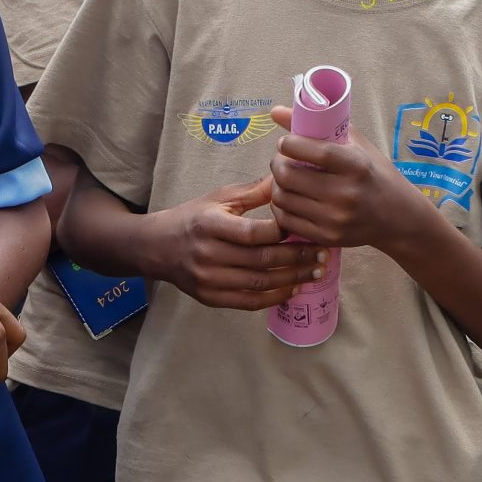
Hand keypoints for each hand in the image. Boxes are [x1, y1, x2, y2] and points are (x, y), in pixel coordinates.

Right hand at [126, 175, 320, 309]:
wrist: (158, 247)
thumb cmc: (193, 218)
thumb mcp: (218, 198)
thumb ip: (253, 192)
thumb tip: (287, 179)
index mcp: (210, 224)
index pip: (253, 233)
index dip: (282, 232)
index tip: (306, 227)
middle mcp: (208, 254)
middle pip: (260, 260)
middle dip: (297, 258)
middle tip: (323, 254)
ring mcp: (209, 279)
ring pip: (259, 283)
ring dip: (293, 279)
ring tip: (316, 272)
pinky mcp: (211, 298)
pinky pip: (249, 301)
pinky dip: (274, 297)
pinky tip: (293, 288)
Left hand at [266, 106, 429, 252]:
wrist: (399, 218)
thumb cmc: (374, 175)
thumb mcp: (357, 146)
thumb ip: (319, 126)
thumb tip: (276, 112)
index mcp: (356, 166)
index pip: (314, 152)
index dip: (290, 144)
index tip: (285, 143)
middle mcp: (346, 194)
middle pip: (289, 175)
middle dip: (277, 163)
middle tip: (281, 160)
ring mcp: (335, 219)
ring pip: (282, 197)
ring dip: (276, 184)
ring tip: (285, 178)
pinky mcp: (327, 237)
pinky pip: (286, 219)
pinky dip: (281, 206)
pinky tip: (290, 197)